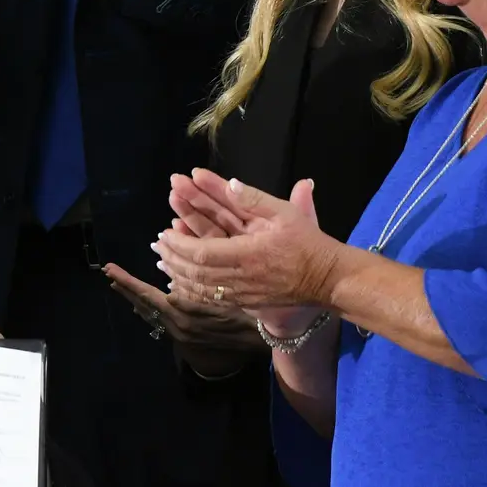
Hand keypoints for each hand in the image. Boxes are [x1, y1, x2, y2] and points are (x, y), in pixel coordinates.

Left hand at [104, 262, 262, 374]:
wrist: (257, 342)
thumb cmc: (243, 317)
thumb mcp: (220, 305)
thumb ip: (193, 301)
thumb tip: (168, 293)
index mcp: (182, 316)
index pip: (148, 295)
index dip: (128, 282)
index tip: (111, 270)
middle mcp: (176, 327)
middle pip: (143, 304)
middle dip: (125, 288)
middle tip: (108, 273)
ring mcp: (179, 333)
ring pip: (149, 313)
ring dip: (134, 298)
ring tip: (119, 286)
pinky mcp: (185, 336)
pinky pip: (159, 321)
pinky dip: (147, 309)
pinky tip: (142, 306)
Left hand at [154, 174, 342, 316]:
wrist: (328, 279)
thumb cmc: (307, 243)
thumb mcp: (285, 214)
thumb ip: (254, 199)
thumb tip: (230, 182)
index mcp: (249, 254)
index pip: (202, 252)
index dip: (179, 244)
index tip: (165, 232)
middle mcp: (241, 278)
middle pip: (196, 272)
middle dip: (173, 257)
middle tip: (159, 244)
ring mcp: (243, 294)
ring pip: (200, 288)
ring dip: (178, 273)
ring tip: (163, 260)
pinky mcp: (245, 303)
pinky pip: (211, 299)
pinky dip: (192, 290)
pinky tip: (180, 282)